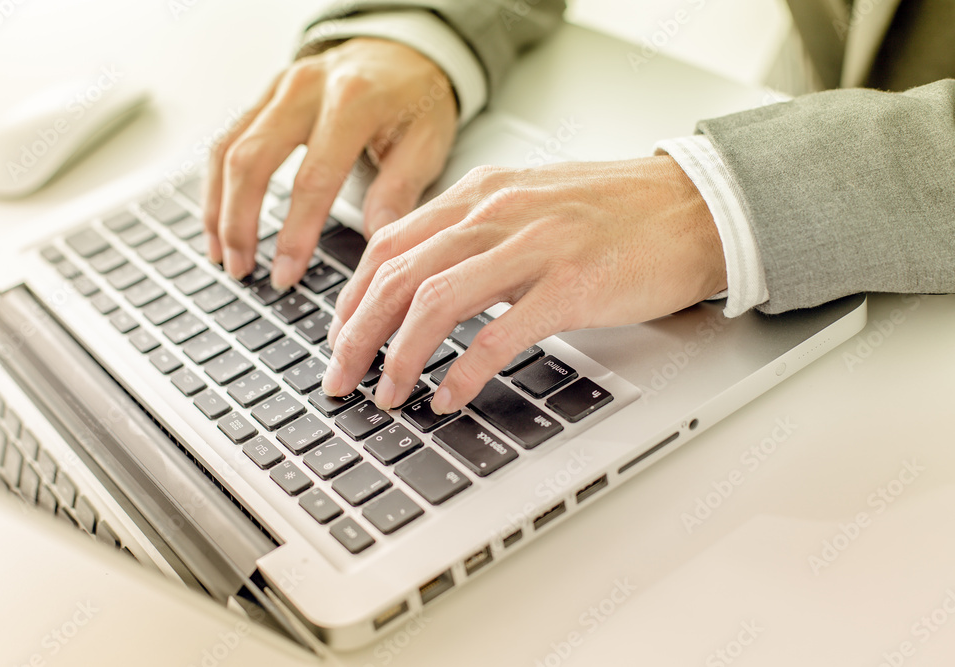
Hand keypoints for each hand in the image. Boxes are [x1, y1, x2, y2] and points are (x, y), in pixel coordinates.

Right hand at [203, 38, 457, 286]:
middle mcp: (307, 88)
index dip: (295, 233)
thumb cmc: (416, 101)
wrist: (403, 50)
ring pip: (227, 149)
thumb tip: (376, 242)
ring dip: (218, 208)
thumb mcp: (427, 143)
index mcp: (353, 101)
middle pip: (252, 160)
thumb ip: (400, 191)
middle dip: (240, 223)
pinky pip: (226, 139)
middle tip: (241, 271)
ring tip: (222, 255)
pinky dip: (216, 184)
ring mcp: (279, 88)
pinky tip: (218, 219)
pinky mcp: (264, 94)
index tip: (286, 274)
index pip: (313, 178)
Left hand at [322, 156, 726, 413]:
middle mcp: (497, 212)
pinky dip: (464, 371)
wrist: (694, 206)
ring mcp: (534, 246)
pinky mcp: (572, 285)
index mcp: (481, 194)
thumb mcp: (529, 204)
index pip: (389, 244)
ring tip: (386, 393)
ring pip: (434, 301)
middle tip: (340, 377)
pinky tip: (449, 396)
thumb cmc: (616, 212)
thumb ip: (476, 234)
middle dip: (356, 333)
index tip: (340, 335)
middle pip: (397, 275)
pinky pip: (499, 335)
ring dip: (398, 355)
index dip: (353, 297)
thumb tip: (426, 284)